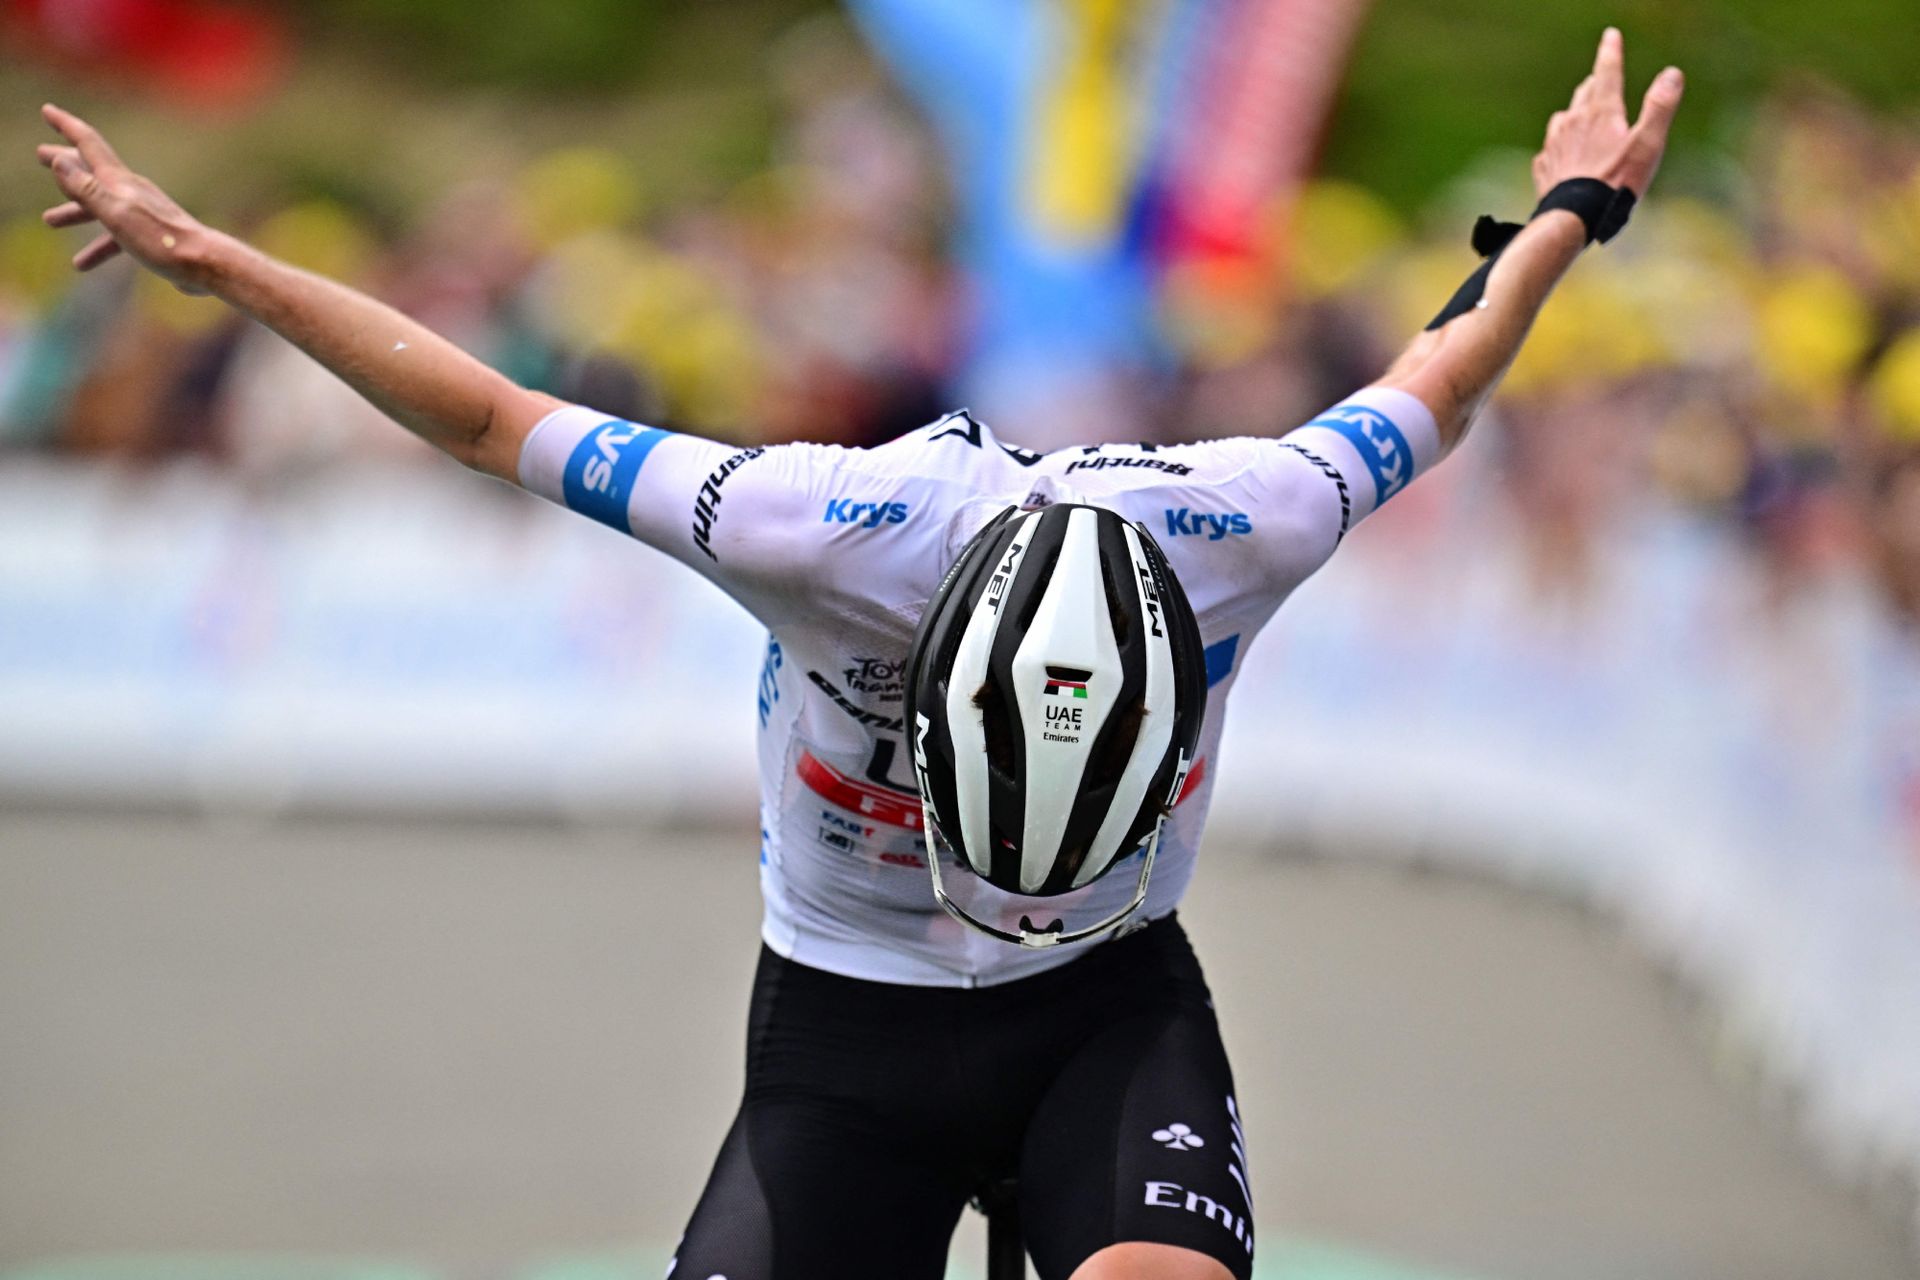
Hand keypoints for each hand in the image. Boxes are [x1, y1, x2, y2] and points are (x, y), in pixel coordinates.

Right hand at [35, 103, 216, 294]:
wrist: (205, 265)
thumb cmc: (161, 240)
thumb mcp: (116, 213)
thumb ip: (87, 188)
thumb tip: (59, 160)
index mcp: (120, 182)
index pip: (87, 144)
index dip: (64, 125)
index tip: (47, 110)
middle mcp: (130, 192)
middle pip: (90, 171)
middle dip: (64, 163)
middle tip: (39, 154)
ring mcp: (142, 214)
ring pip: (100, 208)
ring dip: (74, 211)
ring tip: (49, 220)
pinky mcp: (151, 237)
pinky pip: (116, 240)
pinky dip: (98, 248)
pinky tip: (82, 264)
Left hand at [1532, 29, 1683, 198]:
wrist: (1573, 218)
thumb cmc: (1615, 183)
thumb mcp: (1647, 144)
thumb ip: (1660, 107)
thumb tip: (1672, 73)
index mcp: (1601, 112)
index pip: (1607, 72)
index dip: (1611, 52)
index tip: (1611, 35)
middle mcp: (1572, 122)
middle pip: (1585, 93)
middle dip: (1595, 83)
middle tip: (1601, 78)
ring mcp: (1554, 144)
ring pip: (1564, 117)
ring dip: (1575, 113)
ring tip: (1583, 116)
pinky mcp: (1544, 166)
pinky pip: (1550, 148)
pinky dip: (1560, 145)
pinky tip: (1564, 154)